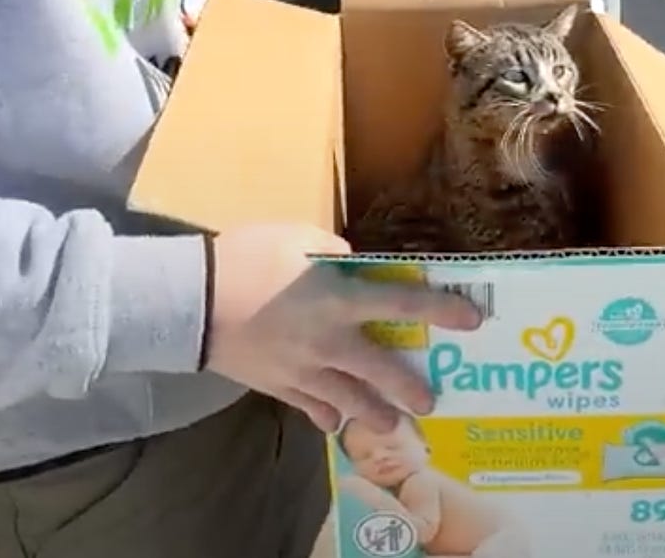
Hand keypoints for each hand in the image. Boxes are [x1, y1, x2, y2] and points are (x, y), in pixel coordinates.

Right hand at [202, 223, 482, 433]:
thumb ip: (330, 252)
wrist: (192, 304)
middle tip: (431, 401)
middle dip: (410, 388)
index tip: (472, 319)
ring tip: (393, 426)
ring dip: (374, 416)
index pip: (400, 303)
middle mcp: (329, 342)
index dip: (439, 309)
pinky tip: (332, 422)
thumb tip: (349, 264)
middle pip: (381, 371)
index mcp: (338, 300)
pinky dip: (324, 415)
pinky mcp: (278, 386)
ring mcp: (303, 370)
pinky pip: (309, 406)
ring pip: (349, 401)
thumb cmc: (245, 260)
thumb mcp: (294, 237)